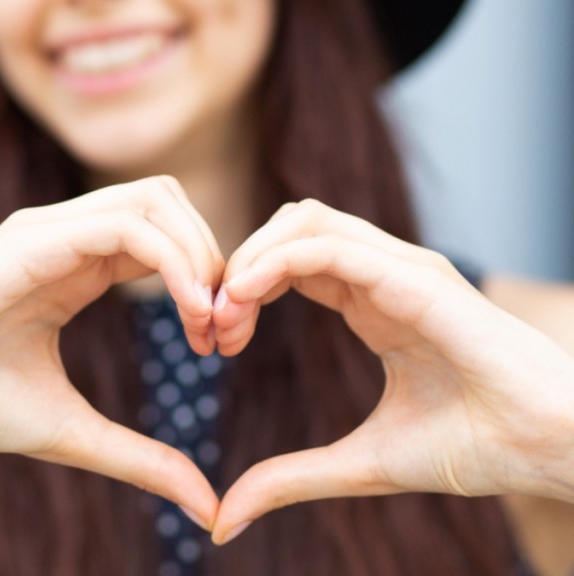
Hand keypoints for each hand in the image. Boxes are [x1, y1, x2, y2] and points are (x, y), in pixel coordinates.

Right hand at [0, 176, 224, 525]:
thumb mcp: (72, 433)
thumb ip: (140, 458)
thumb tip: (206, 505)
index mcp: (75, 269)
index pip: (166, 241)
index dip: (208, 283)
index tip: (220, 346)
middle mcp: (66, 238)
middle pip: (172, 207)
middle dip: (216, 261)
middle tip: (224, 333)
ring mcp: (49, 231)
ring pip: (157, 199)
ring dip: (200, 254)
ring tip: (207, 321)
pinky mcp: (32, 239)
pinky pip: (126, 223)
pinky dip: (173, 259)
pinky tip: (189, 310)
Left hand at [210, 199, 573, 543]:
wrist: (550, 450)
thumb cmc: (473, 448)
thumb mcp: (359, 464)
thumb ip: (291, 479)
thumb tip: (223, 519)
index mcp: (372, 303)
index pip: (288, 263)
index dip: (241, 291)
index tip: (214, 340)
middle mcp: (383, 276)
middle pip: (288, 230)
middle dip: (237, 266)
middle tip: (210, 323)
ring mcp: (402, 271)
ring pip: (304, 222)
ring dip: (250, 257)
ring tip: (224, 310)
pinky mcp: (419, 280)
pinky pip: (332, 246)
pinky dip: (278, 261)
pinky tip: (244, 295)